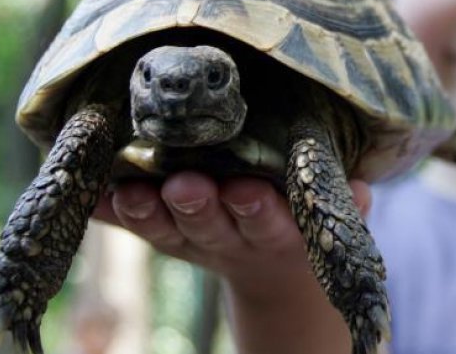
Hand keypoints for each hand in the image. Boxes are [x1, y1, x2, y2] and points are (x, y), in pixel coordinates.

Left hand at [92, 171, 369, 353]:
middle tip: (183, 185)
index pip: (267, 221)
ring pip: (167, 227)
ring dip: (148, 210)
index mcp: (277, 230)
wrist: (277, 271)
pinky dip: (113, 212)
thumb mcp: (335, 216)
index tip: (244, 192)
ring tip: (131, 191)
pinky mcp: (164, 232)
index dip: (256, 209)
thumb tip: (361, 189)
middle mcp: (231, 237)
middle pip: (210, 223)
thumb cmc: (307, 218)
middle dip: (196, 205)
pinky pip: (134, 225)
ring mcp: (193, 237)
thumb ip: (350, 202)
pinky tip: (94, 195)